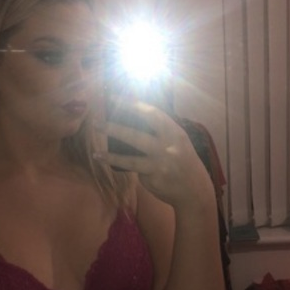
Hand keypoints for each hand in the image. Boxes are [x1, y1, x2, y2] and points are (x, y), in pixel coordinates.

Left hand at [94, 100, 212, 208]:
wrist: (195, 190)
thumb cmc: (182, 161)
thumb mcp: (177, 141)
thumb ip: (159, 131)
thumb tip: (130, 118)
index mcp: (174, 133)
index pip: (152, 114)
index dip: (133, 105)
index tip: (115, 98)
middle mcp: (167, 147)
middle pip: (136, 136)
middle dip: (114, 128)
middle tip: (96, 122)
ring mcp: (159, 164)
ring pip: (130, 159)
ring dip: (110, 155)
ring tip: (94, 151)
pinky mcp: (153, 178)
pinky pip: (133, 169)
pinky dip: (119, 164)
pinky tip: (104, 159)